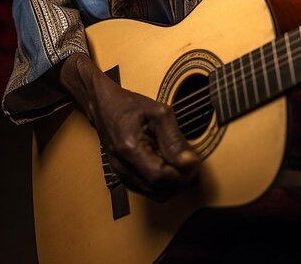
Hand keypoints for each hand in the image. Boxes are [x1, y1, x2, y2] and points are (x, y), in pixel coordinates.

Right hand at [59, 54, 199, 199]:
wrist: (105, 107)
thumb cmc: (130, 106)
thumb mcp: (159, 113)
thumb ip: (174, 138)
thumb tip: (189, 161)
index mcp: (129, 148)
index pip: (159, 175)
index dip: (181, 173)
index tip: (195, 162)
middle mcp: (122, 166)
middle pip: (157, 189)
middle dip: (180, 181)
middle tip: (194, 165)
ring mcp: (121, 173)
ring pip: (153, 194)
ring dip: (173, 185)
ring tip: (185, 166)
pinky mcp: (124, 176)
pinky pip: (147, 190)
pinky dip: (163, 185)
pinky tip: (172, 169)